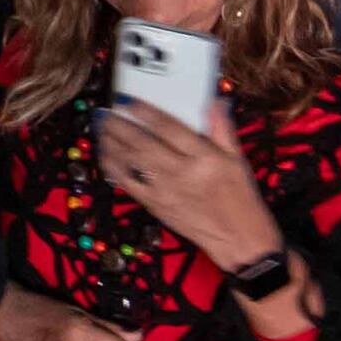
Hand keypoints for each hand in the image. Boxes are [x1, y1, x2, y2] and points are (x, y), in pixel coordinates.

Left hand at [95, 98, 280, 275]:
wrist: (238, 240)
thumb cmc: (240, 197)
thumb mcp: (237, 160)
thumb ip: (222, 129)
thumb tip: (214, 101)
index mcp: (205, 158)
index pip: (169, 128)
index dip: (145, 112)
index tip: (128, 100)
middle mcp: (182, 172)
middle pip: (143, 143)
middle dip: (119, 125)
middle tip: (104, 112)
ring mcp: (166, 191)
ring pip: (131, 162)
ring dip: (111, 144)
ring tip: (100, 128)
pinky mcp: (156, 206)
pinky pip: (128, 184)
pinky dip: (113, 169)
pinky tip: (106, 156)